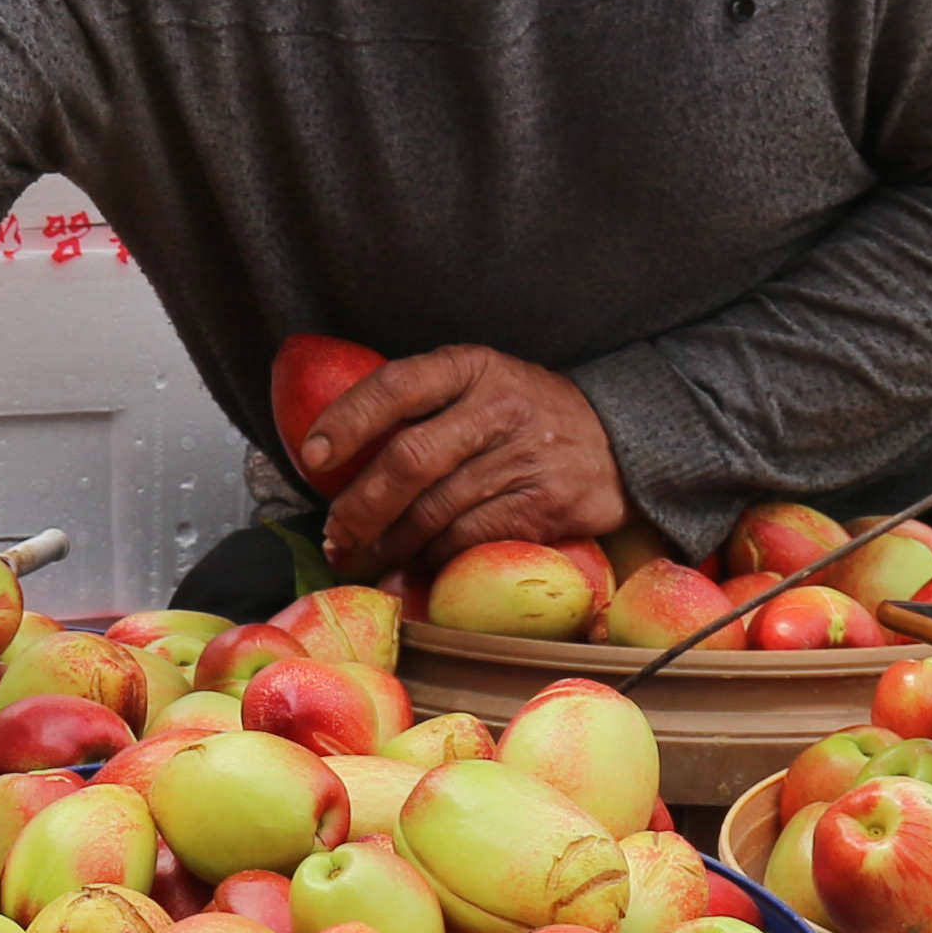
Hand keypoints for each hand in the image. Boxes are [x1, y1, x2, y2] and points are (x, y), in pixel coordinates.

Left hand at [293, 344, 627, 577]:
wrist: (619, 440)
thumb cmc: (524, 416)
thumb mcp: (479, 385)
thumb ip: (422, 406)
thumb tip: (335, 456)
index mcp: (471, 367)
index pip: (395, 386)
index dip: (346, 421)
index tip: (311, 457)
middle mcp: (497, 407)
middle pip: (408, 460)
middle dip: (359, 506)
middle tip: (334, 534)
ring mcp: (524, 456)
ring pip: (433, 511)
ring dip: (388, 544)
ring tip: (363, 556)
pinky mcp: (545, 504)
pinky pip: (468, 541)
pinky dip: (432, 560)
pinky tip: (414, 565)